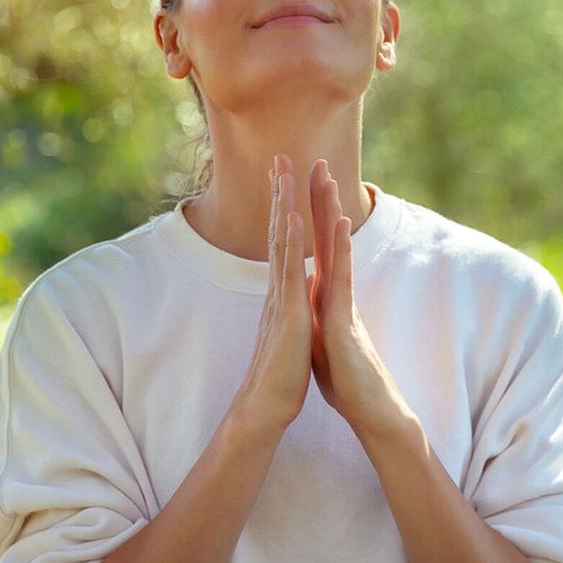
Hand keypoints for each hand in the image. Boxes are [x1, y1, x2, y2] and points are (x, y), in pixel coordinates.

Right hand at [232, 154, 312, 434]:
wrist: (266, 406)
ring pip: (281, 241)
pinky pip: (288, 269)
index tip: (286, 179)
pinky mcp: (287, 312)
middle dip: (280, 193)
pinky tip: (289, 216)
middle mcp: (277, 288)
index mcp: (282, 292)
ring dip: (282, 203)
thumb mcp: (290, 333)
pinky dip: (288, 240)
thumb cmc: (281, 375)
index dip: (284, 208)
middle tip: (280, 156)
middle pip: (278, 230)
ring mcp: (280, 297)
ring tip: (284, 171)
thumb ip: (290, 310)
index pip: (283, 242)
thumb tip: (295, 294)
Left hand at [307, 159, 415, 441]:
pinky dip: (340, 250)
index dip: (307, 216)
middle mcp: (335, 292)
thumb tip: (307, 301)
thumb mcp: (321, 339)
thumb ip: (315, 316)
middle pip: (327, 237)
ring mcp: (341, 302)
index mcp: (324, 296)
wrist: (369, 410)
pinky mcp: (344, 318)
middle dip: (320, 200)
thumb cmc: (346, 380)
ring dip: (331, 212)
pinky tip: (341, 224)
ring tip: (328, 177)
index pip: (315, 247)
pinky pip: (342, 277)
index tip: (298, 186)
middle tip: (316, 160)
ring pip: (336, 248)